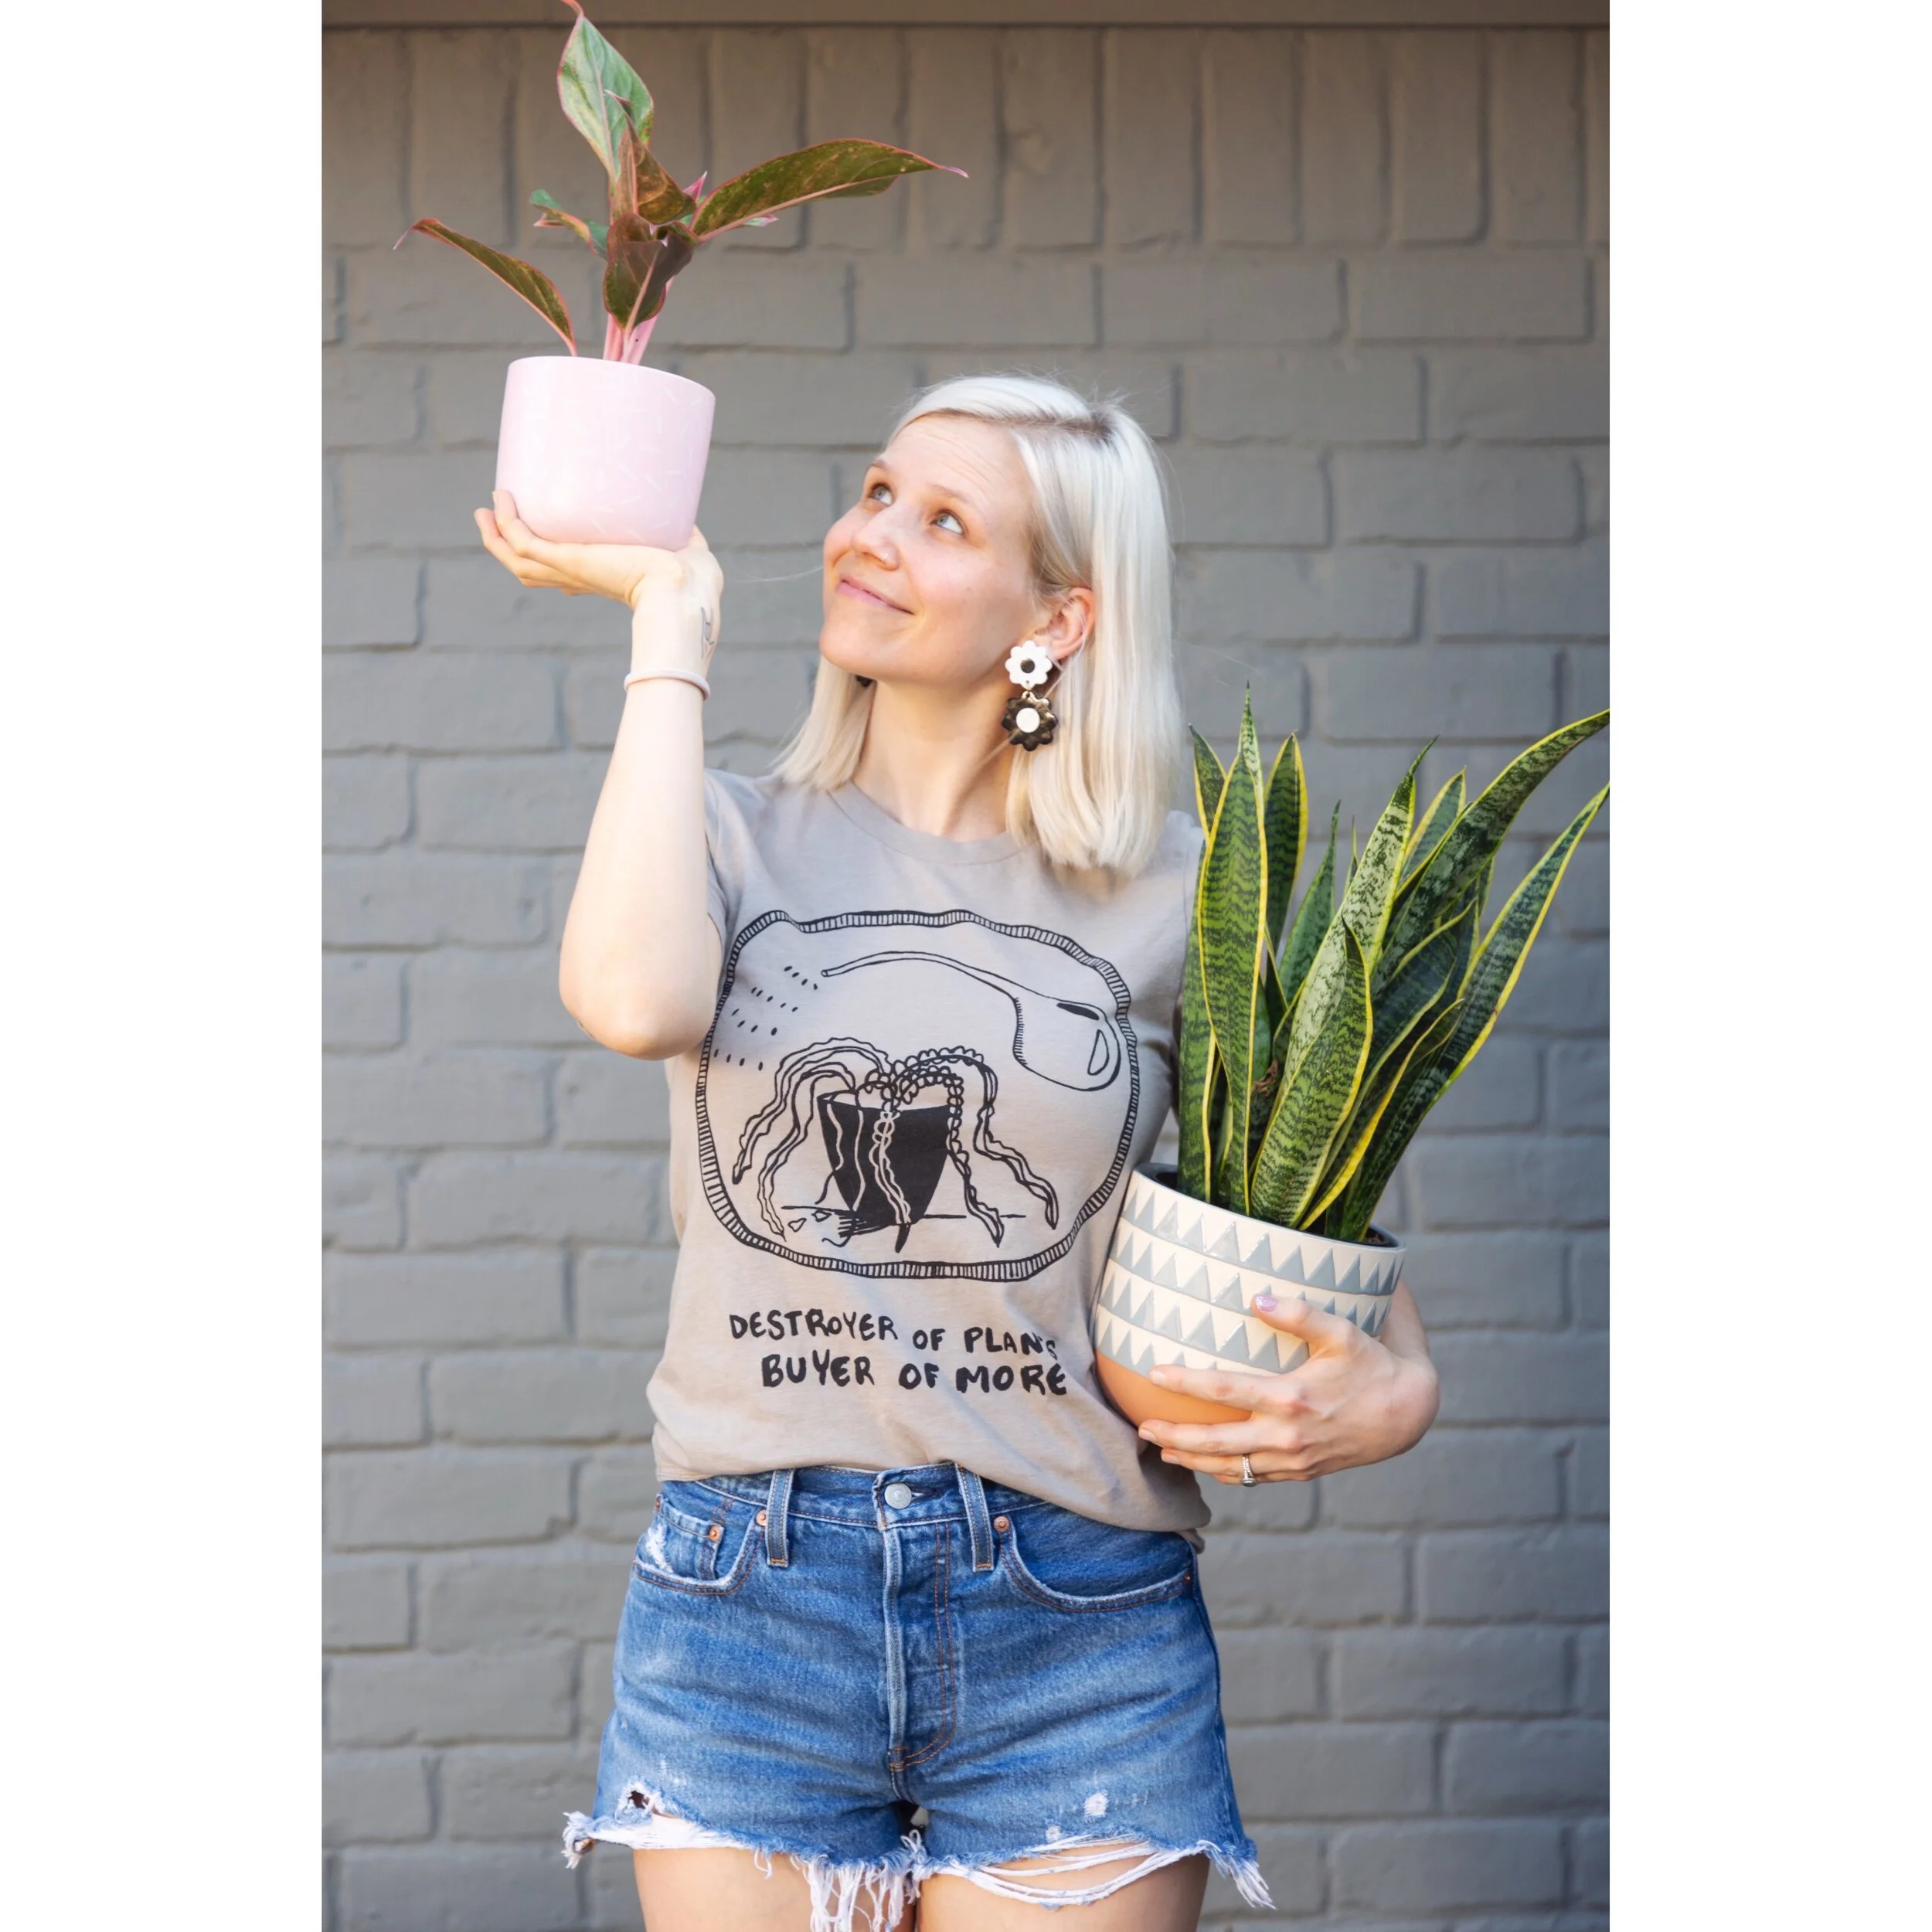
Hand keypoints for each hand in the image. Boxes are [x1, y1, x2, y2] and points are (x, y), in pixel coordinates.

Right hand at [475, 492, 722, 637]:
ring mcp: (572, 571)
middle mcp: (585, 578)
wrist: (685, 591)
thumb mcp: (686, 552)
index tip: (548, 542)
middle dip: (509, 548)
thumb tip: (686, 517)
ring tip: (484, 512)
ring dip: (496, 537)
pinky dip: (507, 525)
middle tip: (495, 521)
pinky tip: (500, 502)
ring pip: (518, 560)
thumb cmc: (696, 581)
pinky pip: (523, 543)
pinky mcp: (569, 561)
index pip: (570, 576)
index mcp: (607, 579)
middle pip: (533, 570)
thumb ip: (683, 534)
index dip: (552, 564)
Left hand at [1135, 1282, 1439, 1484]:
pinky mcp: (1301, 1473)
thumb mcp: (1342, 1331)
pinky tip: (1207, 1465)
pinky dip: (1225, 1474)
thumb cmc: (1372, 1364)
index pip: (1224, 1390)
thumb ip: (1299, 1313)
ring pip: (1231, 1468)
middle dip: (1174, 1436)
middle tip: (1142, 1427)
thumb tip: (1256, 1297)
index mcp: (1291, 1397)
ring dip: (1193, 1461)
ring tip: (1162, 1450)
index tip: (1153, 1372)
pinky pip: (1254, 1479)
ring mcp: (1293, 1460)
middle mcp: (1287, 1435)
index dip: (1185, 1382)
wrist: (1406, 1415)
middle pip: (1216, 1443)